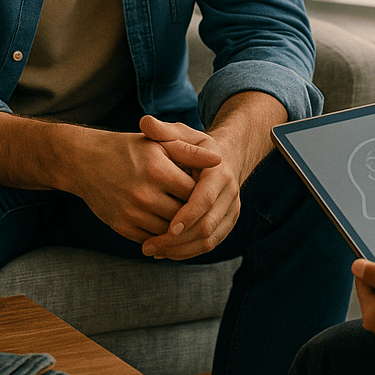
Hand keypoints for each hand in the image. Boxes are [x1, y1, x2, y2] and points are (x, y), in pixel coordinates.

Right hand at [67, 122, 221, 243]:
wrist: (86, 162)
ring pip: (169, 230)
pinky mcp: (121, 226)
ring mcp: (131, 213)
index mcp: (157, 170)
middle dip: (192, 210)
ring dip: (179, 225)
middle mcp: (144, 193)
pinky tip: (165, 223)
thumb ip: (190, 153)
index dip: (202, 190)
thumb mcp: (159, 143)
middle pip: (183, 213)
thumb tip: (220, 161)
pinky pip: (151, 237)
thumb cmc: (128, 149)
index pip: (194, 191)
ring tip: (183, 214)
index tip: (203, 186)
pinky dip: (161, 234)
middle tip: (198, 204)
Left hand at [138, 114, 241, 260]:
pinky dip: (188, 252)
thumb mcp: (180, 135)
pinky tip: (166, 252)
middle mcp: (230, 193)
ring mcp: (231, 210)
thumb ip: (162, 132)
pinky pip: (210, 244)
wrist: (222, 158)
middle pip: (207, 225)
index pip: (205, 200)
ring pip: (209, 240)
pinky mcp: (227, 223)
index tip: (166, 229)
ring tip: (153, 251)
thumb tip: (144, 122)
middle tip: (150, 246)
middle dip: (178, 240)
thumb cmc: (194, 146)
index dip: (187, 216)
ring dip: (181, 250)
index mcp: (219, 172)